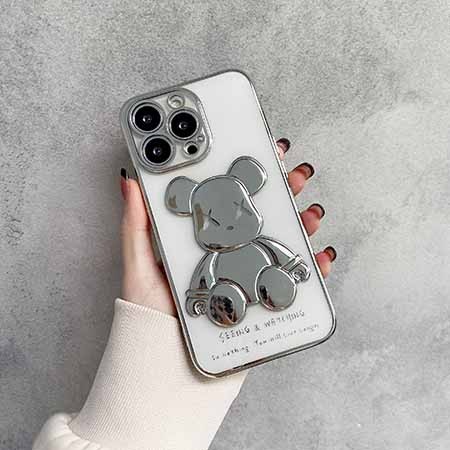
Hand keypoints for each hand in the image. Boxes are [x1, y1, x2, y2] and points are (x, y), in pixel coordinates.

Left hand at [120, 138, 336, 314]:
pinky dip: (314, 269)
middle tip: (296, 173)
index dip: (247, 176)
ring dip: (302, 223)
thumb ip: (136, 226)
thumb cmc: (150, 316)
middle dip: (283, 191)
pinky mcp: (263, 302)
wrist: (167, 367)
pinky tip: (321, 256)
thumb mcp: (140, 266)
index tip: (262, 151)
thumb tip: (129, 180)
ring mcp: (249, 276)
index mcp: (203, 241)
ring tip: (311, 212)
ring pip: (283, 243)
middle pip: (262, 217)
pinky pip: (294, 282)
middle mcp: (230, 254)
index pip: (229, 200)